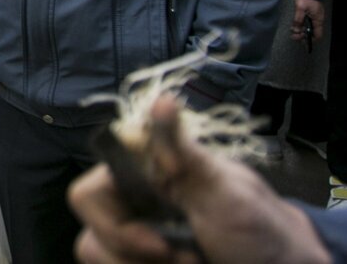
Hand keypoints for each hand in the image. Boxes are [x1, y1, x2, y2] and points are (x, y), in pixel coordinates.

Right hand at [70, 95, 330, 263]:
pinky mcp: (136, 260)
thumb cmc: (258, 228)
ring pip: (94, 254)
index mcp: (142, 177)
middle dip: (133, 250)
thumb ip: (182, 151)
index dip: (114, 222)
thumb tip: (162, 99)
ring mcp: (133, 241)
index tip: (159, 242)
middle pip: (89, 230)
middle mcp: (130, 206)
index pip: (88, 192)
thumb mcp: (224, 190)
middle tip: (184, 257)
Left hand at [291, 0, 324, 42]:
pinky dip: (301, 25)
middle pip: (312, 33)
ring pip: (308, 28)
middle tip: (294, 36)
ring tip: (293, 30)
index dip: (310, 40)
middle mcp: (317, 20)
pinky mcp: (310, 14)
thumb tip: (296, 30)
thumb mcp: (300, 8)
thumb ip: (298, 19)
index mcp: (318, 20)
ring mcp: (314, 17)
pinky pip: (306, 23)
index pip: (317, 35)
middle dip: (303, 36)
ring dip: (301, 30)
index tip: (301, 40)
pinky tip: (294, 25)